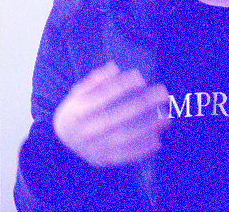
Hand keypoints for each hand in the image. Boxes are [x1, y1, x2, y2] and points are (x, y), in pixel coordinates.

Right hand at [53, 62, 169, 166]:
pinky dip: (141, 151)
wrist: (61, 142)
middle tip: (163, 93)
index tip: (141, 78)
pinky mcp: (103, 161)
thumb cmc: (77, 110)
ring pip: (124, 138)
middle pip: (116, 117)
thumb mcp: (78, 92)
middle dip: (141, 104)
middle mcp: (86, 131)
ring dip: (147, 127)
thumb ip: (95, 80)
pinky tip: (157, 141)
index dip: (121, 87)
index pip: (102, 97)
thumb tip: (113, 68)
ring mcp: (94, 148)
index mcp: (77, 111)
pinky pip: (124, 157)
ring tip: (166, 116)